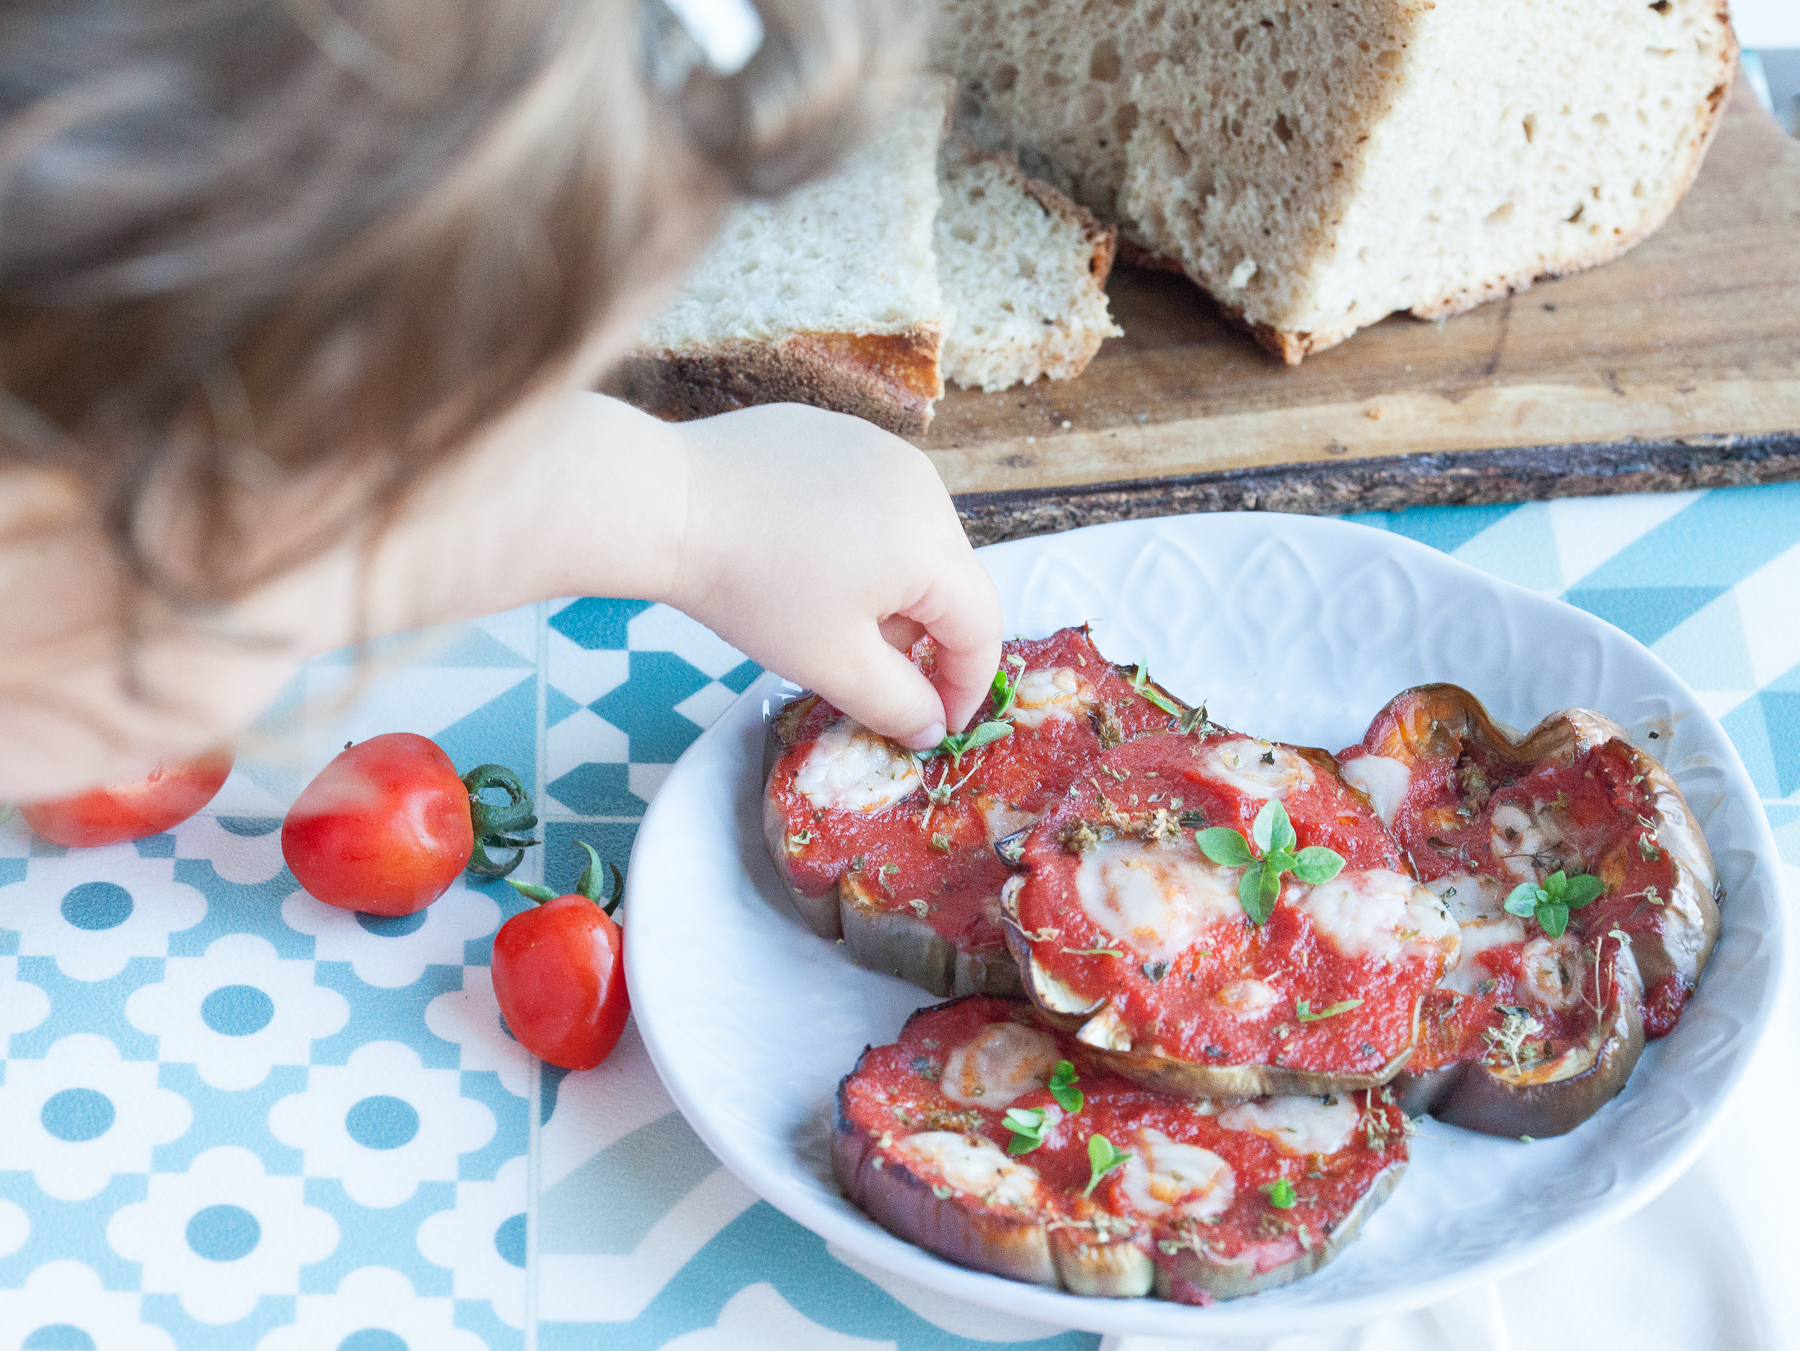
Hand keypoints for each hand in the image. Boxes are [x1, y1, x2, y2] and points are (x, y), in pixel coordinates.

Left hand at [664, 404, 1001, 748]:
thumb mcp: (832, 665)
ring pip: (912, 539)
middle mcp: (922, 484)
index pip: (981, 626)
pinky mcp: (837, 434)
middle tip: (863, 669)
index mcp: (933, 543)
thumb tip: (932, 727)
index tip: (936, 724)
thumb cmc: (754, 588)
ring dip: (889, 588)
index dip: (965, 686)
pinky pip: (872, 499)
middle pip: (949, 580)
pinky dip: (856, 540)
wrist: (667, 503)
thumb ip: (897, 705)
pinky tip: (800, 557)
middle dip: (918, 636)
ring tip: (822, 609)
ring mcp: (880, 449)